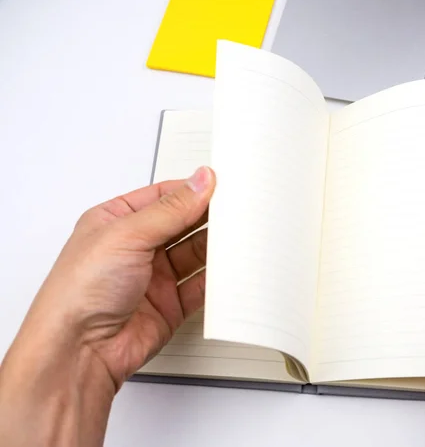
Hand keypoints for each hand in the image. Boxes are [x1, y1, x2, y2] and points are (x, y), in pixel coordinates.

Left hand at [0, 166, 215, 445]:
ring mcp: (153, 277)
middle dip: (207, 218)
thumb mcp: (126, 234)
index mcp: (116, 222)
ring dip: (214, 248)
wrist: (78, 352)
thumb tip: (200, 182)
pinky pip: (200, 286)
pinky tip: (228, 270)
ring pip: (194, 254)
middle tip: (235, 211)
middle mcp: (135, 248)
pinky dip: (216, 279)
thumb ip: (170, 209)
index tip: (220, 186)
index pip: (163, 197)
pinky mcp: (169, 305)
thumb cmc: (79, 292)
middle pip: (182, 225)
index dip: (192, 191)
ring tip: (236, 237)